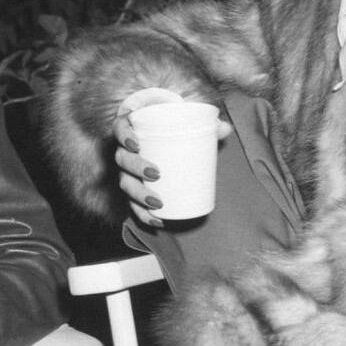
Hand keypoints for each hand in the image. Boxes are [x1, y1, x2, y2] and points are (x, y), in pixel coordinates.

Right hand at [114, 90, 231, 226]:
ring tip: (159, 203)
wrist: (162, 139)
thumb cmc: (170, 129)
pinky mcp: (134, 188)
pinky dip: (143, 214)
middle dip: (136, 168)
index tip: (136, 144)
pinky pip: (132, 204)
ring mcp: (127, 171)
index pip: (119, 128)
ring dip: (139, 195)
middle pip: (122, 159)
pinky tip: (157, 221)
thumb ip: (204, 124)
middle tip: (156, 173)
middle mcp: (125, 150)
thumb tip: (226, 128)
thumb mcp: (185, 123)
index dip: (123, 136)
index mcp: (132, 129)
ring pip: (125, 183)